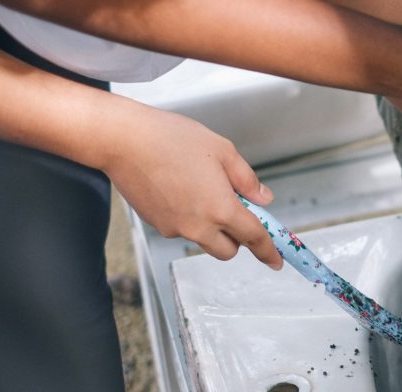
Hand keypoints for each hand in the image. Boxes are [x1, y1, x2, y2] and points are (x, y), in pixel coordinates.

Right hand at [99, 108, 282, 269]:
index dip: (268, 251)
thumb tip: (263, 199)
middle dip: (238, 237)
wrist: (124, 141)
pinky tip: (183, 189)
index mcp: (221, 208)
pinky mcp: (156, 225)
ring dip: (213, 228)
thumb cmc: (173, 140)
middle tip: (236, 207)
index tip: (277, 261)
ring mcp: (174, 228)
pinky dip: (191, 218)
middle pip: (228, 250)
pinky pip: (183, 230)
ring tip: (204, 188)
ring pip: (204, 240)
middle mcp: (197, 226)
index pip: (253, 237)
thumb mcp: (223, 151)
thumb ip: (247, 179)